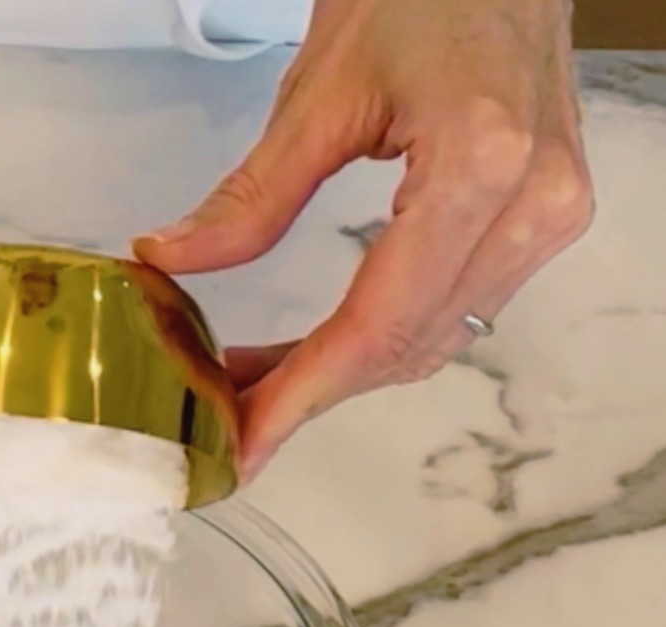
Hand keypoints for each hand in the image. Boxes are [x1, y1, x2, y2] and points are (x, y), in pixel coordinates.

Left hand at [135, 0, 592, 478]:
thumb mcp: (319, 92)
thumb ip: (248, 199)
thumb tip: (169, 262)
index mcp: (479, 163)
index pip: (376, 323)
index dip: (300, 396)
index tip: (244, 444)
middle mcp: (530, 204)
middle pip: (402, 347)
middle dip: (306, 392)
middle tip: (226, 414)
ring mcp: (546, 216)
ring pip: (427, 342)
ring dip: (337, 373)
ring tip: (252, 378)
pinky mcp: (540, 221)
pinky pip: (451, 313)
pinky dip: (377, 340)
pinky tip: (316, 349)